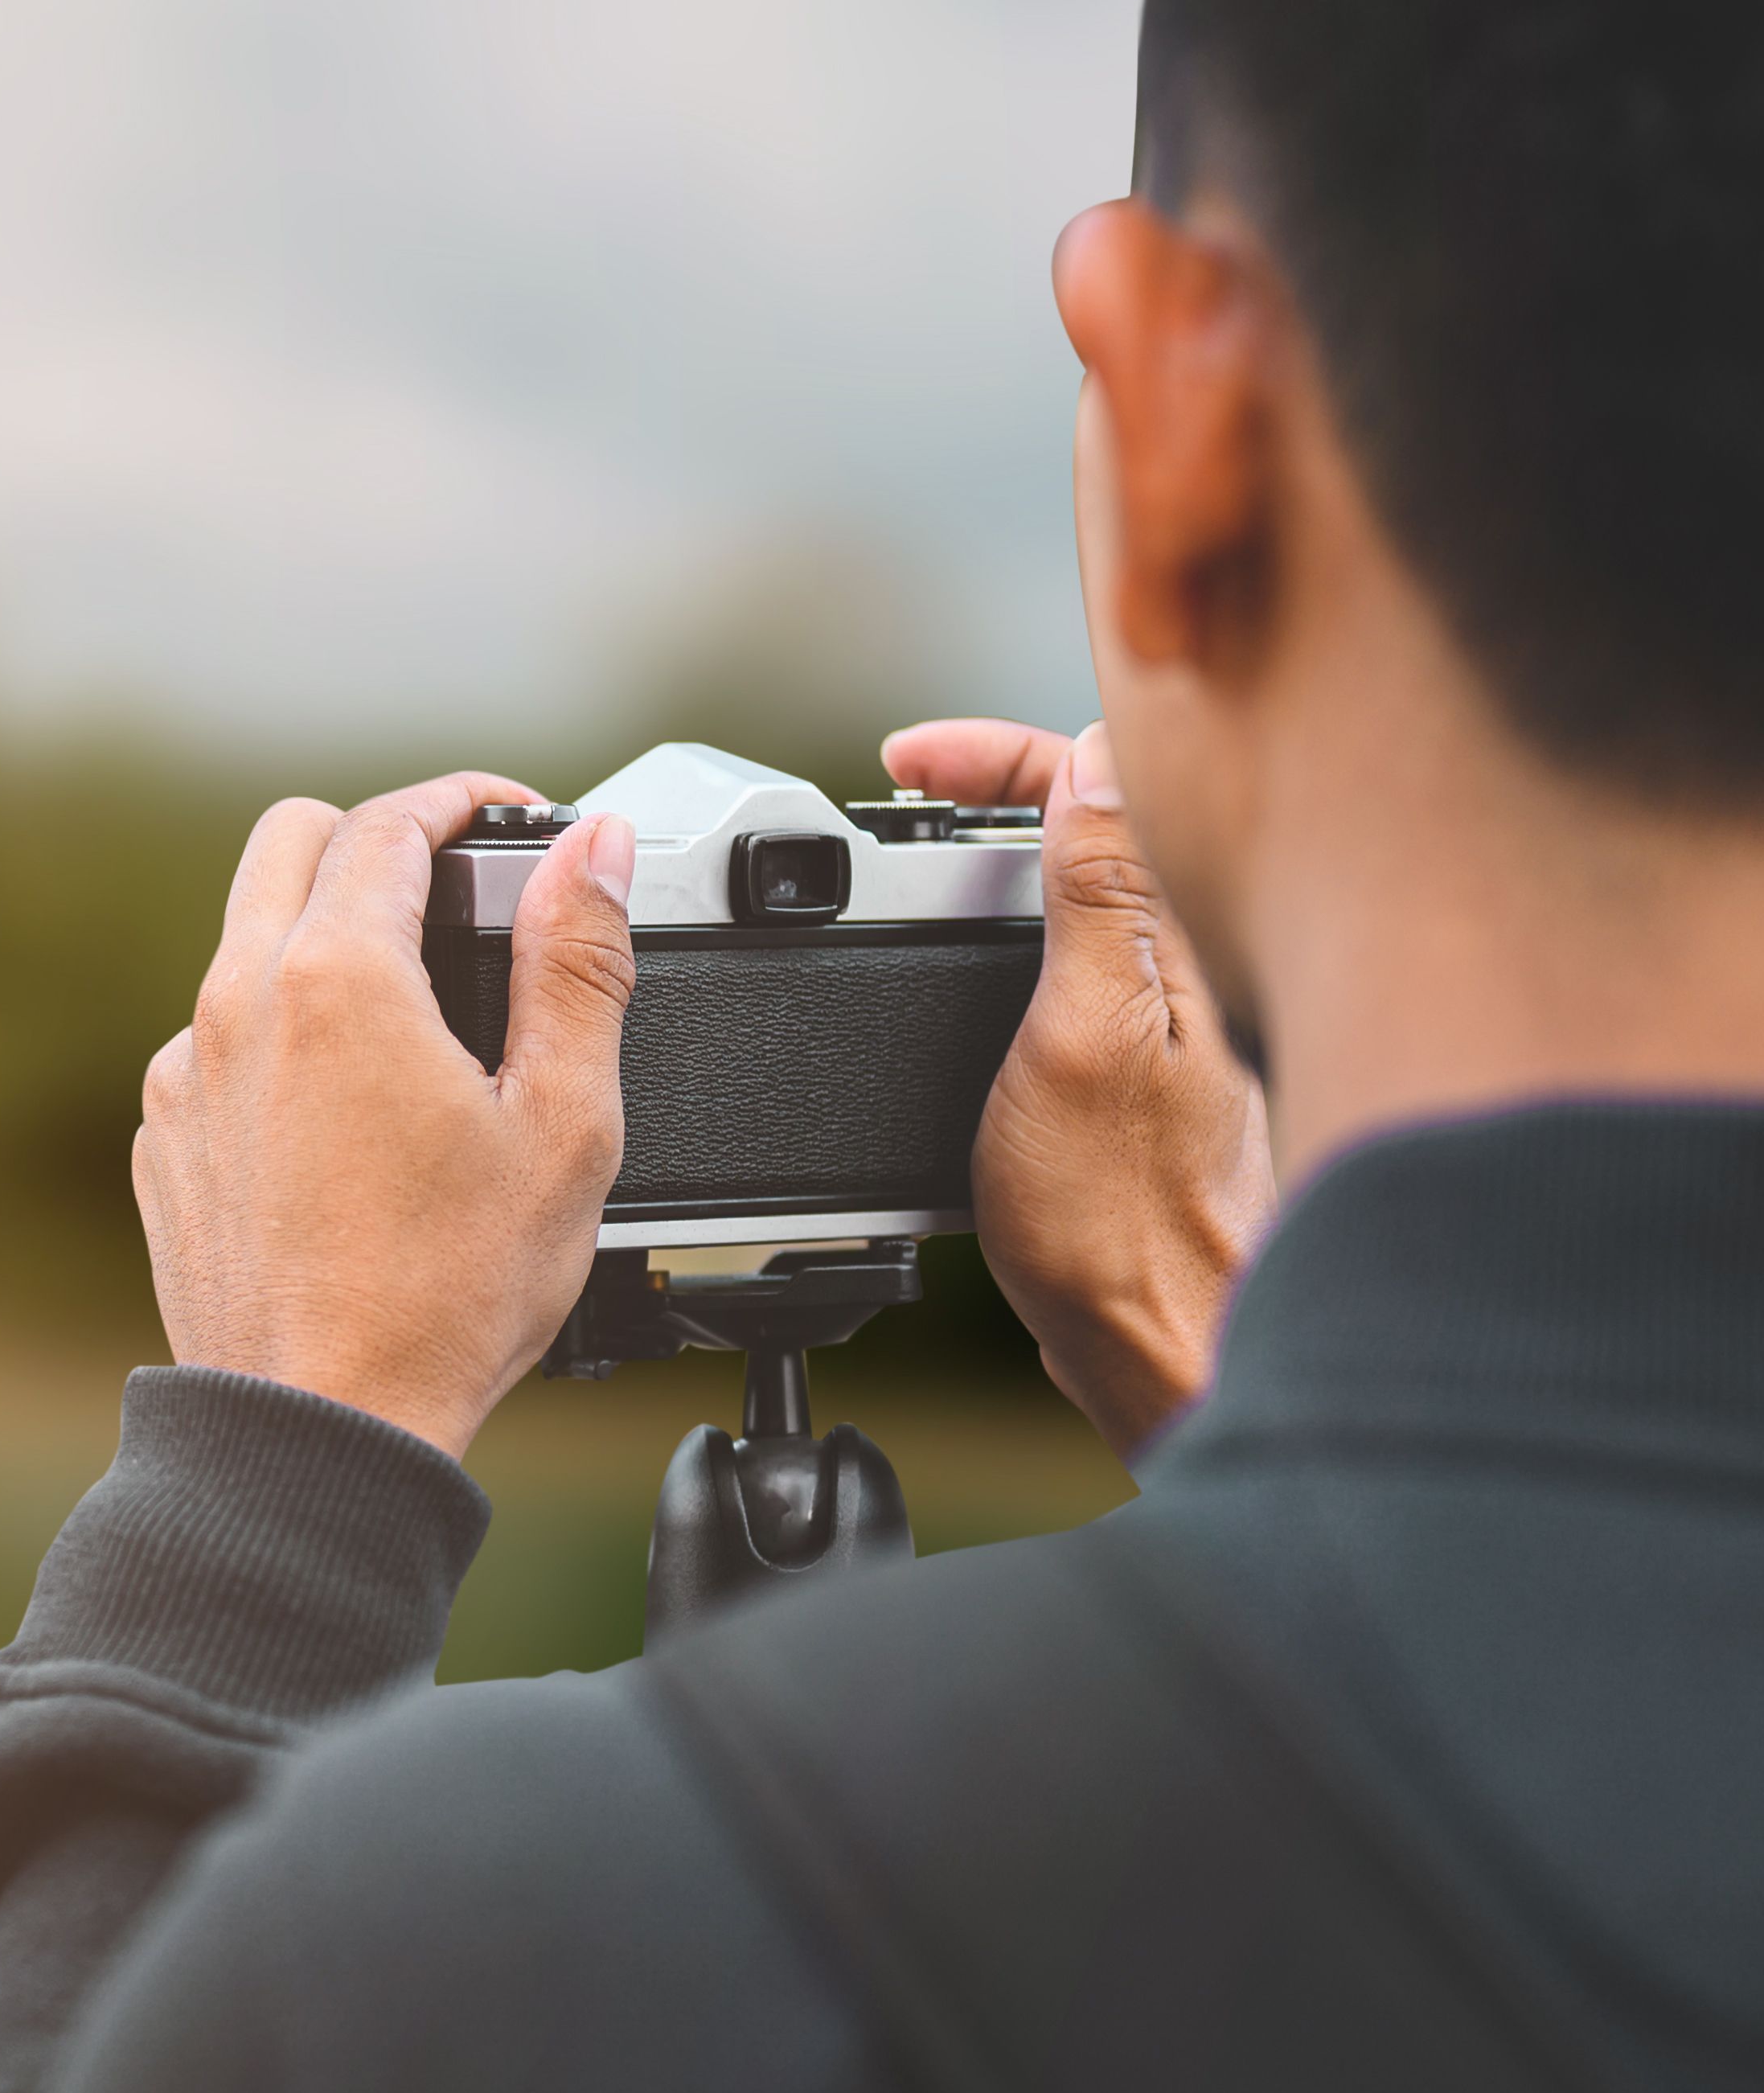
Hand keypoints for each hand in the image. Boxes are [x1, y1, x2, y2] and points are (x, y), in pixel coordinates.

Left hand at [136, 774, 640, 1459]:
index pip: (388, 824)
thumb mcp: (562, 1121)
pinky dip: (281, 1033)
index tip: (510, 816)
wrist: (322, 1422)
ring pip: (245, 942)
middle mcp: (236, 1007)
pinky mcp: (165, 1137)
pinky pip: (218, 1039)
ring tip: (415, 1009)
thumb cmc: (445, 1294)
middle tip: (455, 886)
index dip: (462, 801)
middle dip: (375, 839)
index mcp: (334, 981)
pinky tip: (349, 1106)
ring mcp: (187, 1075)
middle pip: (289, 842)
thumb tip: (591, 852)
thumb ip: (579, 965)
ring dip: (321, 937)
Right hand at [880, 717, 1274, 1459]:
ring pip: (1086, 883)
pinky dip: (1011, 933)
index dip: (991, 753)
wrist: (1158, 1339)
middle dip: (995, 785)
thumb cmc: (1119, 1216)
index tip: (904, 763)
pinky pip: (1077, 955)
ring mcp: (1169, 1011)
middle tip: (901, 795)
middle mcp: (1191, 961)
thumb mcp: (1082, 1034)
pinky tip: (968, 960)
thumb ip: (1098, 893)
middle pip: (1097, 814)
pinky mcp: (1140, 1062)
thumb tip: (1096, 762)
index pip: (1099, 777)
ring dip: (999, 856)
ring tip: (916, 861)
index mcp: (1181, 935)